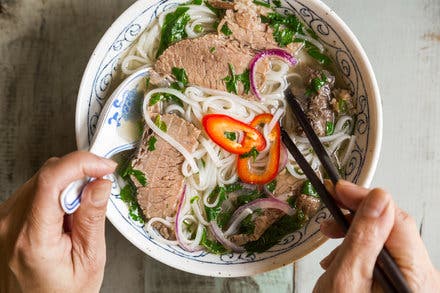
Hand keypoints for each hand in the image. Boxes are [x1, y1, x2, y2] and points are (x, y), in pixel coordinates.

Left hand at [0, 151, 116, 292]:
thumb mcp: (88, 261)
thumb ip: (92, 219)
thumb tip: (99, 184)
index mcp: (33, 238)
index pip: (51, 180)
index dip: (82, 163)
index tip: (104, 166)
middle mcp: (11, 225)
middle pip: (47, 175)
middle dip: (79, 174)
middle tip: (99, 187)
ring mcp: (5, 220)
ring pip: (42, 179)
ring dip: (68, 184)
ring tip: (80, 212)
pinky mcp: (6, 218)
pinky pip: (34, 190)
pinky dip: (56, 192)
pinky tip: (65, 214)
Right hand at [314, 180, 439, 291]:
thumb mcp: (347, 278)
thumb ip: (365, 238)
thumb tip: (378, 198)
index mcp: (416, 278)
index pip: (396, 220)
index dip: (365, 199)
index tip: (337, 189)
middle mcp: (423, 279)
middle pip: (394, 229)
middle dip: (357, 217)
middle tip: (329, 216)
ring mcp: (413, 283)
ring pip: (387, 240)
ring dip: (356, 233)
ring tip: (330, 241)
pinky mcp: (402, 286)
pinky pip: (385, 255)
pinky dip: (360, 249)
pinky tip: (341, 257)